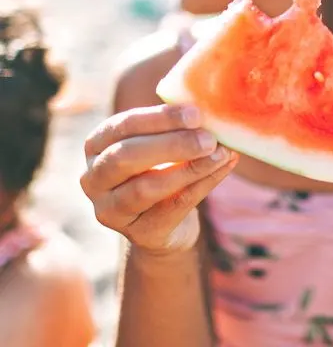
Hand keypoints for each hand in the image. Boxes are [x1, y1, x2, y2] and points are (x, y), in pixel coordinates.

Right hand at [80, 104, 237, 254]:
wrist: (167, 225)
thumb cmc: (163, 171)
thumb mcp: (162, 145)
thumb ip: (178, 128)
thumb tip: (213, 113)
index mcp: (97, 145)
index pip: (123, 126)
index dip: (160, 119)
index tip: (195, 113)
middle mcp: (94, 178)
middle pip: (127, 156)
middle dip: (172, 144)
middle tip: (209, 138)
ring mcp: (110, 210)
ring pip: (146, 188)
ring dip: (189, 168)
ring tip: (221, 154)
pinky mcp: (138, 233)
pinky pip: (172, 208)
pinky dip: (202, 185)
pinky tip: (223, 168)